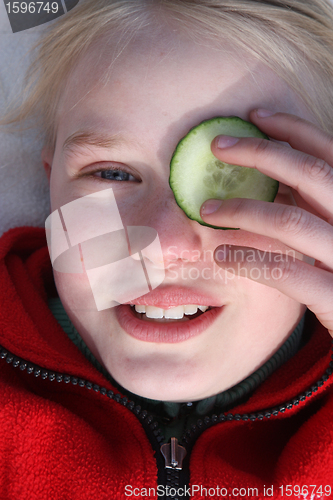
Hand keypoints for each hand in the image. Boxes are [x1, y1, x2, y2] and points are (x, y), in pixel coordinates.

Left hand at [200, 110, 332, 336]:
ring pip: (292, 222)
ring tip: (207, 211)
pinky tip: (221, 257)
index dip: (294, 129)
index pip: (329, 153)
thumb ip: (318, 205)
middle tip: (218, 147)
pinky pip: (287, 273)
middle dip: (261, 154)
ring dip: (242, 211)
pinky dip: (249, 260)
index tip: (255, 115)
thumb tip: (274, 178)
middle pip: (311, 175)